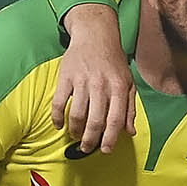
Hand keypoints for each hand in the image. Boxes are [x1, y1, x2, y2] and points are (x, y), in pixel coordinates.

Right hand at [48, 6, 133, 154]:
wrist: (95, 35)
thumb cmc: (114, 61)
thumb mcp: (129, 83)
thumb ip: (130, 108)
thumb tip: (130, 131)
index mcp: (119, 88)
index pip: (115, 120)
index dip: (110, 138)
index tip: (106, 150)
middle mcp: (101, 85)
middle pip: (95, 120)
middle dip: (91, 140)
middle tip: (87, 148)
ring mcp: (82, 81)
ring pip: (77, 114)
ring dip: (75, 130)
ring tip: (76, 137)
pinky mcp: (66, 77)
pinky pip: (58, 102)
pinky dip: (57, 117)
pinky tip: (59, 125)